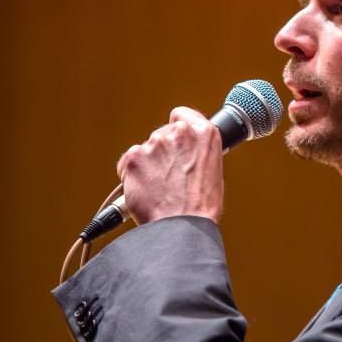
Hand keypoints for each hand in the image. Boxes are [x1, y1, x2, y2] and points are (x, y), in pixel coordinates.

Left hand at [116, 106, 224, 224]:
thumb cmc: (200, 207)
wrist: (181, 228)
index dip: (178, 127)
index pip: (182, 114)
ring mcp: (155, 143)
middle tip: (168, 175)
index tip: (175, 139)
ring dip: (148, 164)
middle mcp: (179, 133)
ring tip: (158, 188)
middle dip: (163, 151)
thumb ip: (199, 153)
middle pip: (163, 133)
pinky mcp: (134, 157)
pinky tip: (144, 190)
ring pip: (145, 149)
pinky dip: (131, 174)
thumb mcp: (214, 171)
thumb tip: (187, 154)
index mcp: (204, 133)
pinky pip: (127, 162)